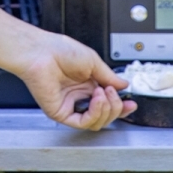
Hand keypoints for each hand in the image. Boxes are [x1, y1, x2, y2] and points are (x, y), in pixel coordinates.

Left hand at [11, 31, 135, 130]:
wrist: (41, 51)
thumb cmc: (59, 50)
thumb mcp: (93, 61)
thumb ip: (109, 76)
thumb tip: (124, 85)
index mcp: (86, 84)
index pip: (107, 102)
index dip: (121, 106)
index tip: (131, 103)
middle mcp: (79, 96)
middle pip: (104, 115)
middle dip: (115, 107)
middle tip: (114, 93)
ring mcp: (70, 106)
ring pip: (96, 122)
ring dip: (107, 109)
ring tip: (104, 93)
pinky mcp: (61, 113)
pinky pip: (83, 122)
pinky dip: (95, 113)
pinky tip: (97, 100)